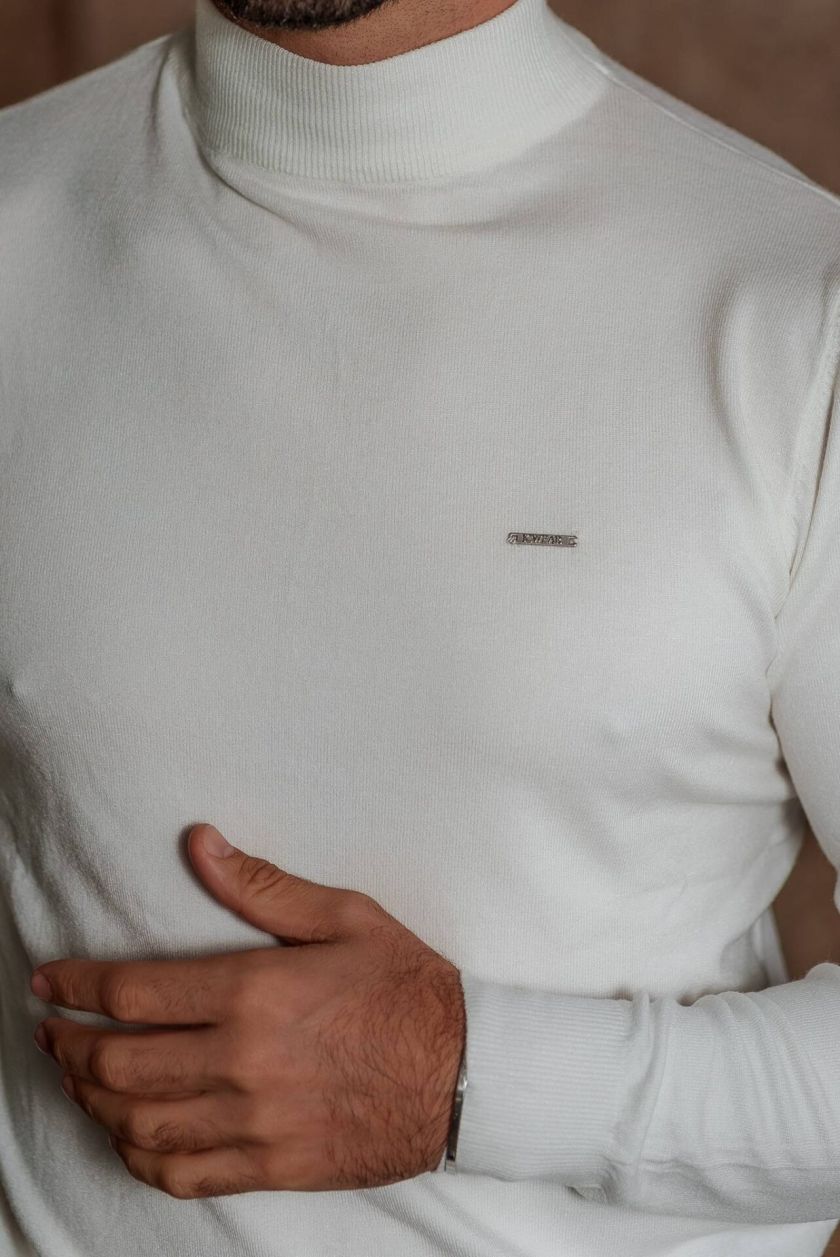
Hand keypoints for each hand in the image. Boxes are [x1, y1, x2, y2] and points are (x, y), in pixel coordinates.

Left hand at [30, 824, 465, 1198]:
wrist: (467, 1074)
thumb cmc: (405, 986)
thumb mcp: (344, 917)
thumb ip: (261, 886)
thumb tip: (198, 843)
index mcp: (254, 992)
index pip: (132, 993)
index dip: (75, 987)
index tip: (49, 983)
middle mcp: (242, 1062)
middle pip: (119, 1065)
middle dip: (69, 1048)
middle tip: (54, 1033)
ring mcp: (254, 1122)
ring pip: (138, 1125)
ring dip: (93, 1104)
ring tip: (79, 1082)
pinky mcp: (272, 1165)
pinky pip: (182, 1175)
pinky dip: (139, 1158)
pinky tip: (131, 1138)